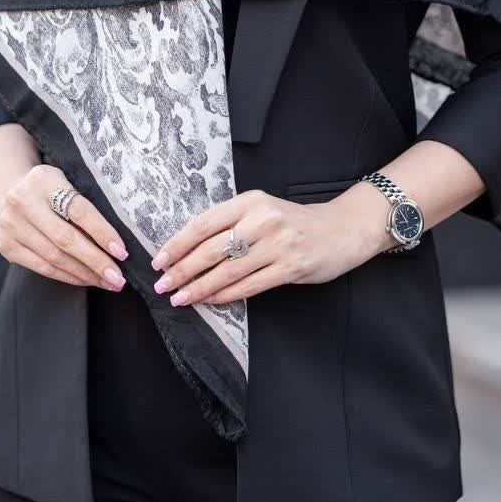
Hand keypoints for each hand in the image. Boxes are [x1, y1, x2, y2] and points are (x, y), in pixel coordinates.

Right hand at [0, 164, 129, 291]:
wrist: (9, 190)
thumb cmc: (50, 188)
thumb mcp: (66, 181)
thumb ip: (85, 203)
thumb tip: (117, 241)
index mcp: (43, 179)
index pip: (79, 210)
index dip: (102, 232)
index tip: (122, 251)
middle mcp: (22, 201)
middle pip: (65, 239)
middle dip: (96, 261)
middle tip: (118, 278)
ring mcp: (11, 225)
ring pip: (54, 258)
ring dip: (84, 274)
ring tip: (107, 282)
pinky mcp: (6, 246)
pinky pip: (42, 267)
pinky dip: (67, 276)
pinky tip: (86, 280)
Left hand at [149, 184, 391, 307]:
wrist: (341, 229)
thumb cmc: (294, 222)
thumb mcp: (262, 210)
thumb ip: (232, 223)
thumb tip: (188, 248)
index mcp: (250, 200)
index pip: (204, 223)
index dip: (178, 243)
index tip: (159, 259)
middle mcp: (262, 218)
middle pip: (211, 248)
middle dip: (182, 270)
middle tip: (163, 285)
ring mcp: (277, 243)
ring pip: (227, 270)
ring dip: (199, 287)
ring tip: (181, 297)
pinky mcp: (290, 266)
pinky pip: (249, 286)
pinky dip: (225, 295)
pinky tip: (210, 300)